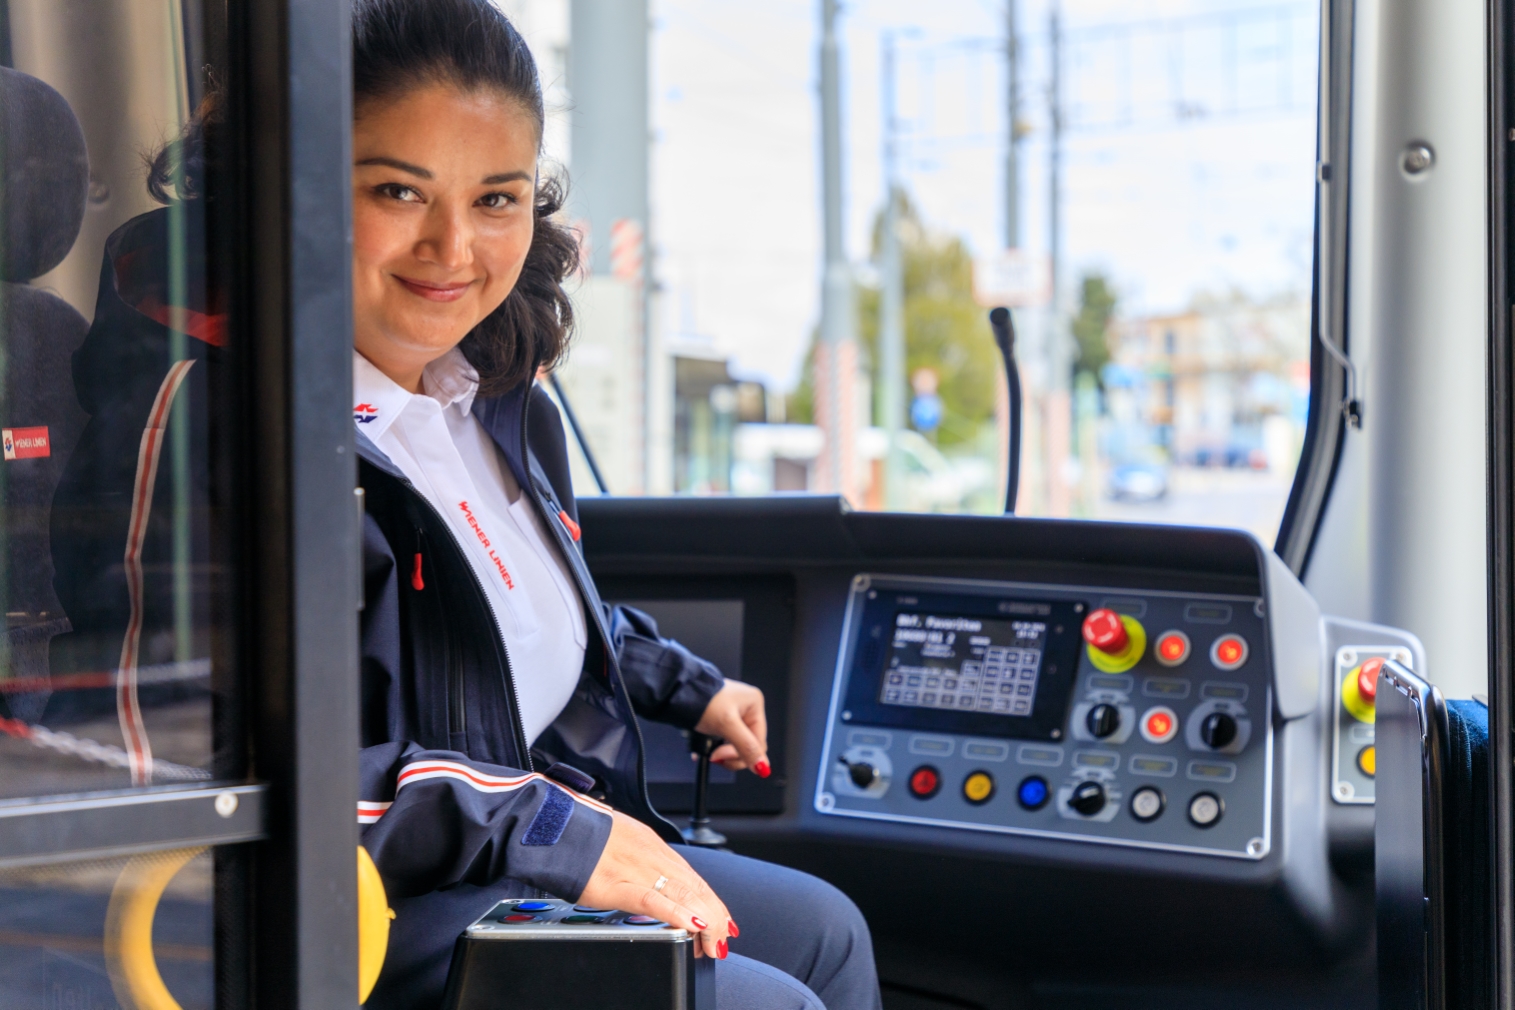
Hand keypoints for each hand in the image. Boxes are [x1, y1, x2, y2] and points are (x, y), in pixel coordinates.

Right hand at [579, 811, 734, 957]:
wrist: (551, 826)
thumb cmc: (580, 835)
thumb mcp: (620, 842)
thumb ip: (639, 862)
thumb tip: (652, 883)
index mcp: (651, 845)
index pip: (692, 876)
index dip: (710, 899)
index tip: (721, 918)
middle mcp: (650, 854)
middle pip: (694, 887)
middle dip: (715, 913)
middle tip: (723, 936)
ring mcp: (636, 868)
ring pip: (683, 894)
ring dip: (706, 919)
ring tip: (716, 939)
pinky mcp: (617, 884)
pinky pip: (653, 901)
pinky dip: (677, 914)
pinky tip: (693, 925)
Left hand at [694, 680, 769, 776]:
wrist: (674, 692)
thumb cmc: (700, 699)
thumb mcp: (726, 725)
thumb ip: (745, 747)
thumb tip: (762, 767)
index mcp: (754, 704)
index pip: (759, 742)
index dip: (743, 754)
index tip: (723, 758)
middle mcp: (746, 708)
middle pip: (748, 745)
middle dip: (731, 755)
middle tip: (716, 757)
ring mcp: (733, 714)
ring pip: (735, 745)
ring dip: (722, 754)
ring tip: (709, 754)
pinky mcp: (720, 720)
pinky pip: (724, 741)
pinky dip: (715, 749)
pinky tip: (706, 751)